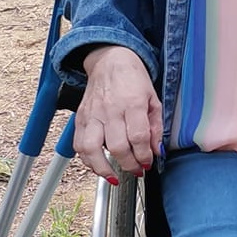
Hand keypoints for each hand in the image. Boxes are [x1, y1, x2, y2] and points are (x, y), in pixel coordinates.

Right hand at [74, 46, 161, 180]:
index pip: (138, 137)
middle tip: (136, 170)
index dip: (144, 155)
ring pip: (92, 148)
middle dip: (129, 165)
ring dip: (103, 168)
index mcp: (132, 103)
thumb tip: (157, 150)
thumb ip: (156, 126)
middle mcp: (110, 109)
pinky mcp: (80, 118)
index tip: (148, 162)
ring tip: (114, 176)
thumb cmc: (133, 78)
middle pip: (117, 146)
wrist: (110, 60)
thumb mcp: (153, 98)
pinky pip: (79, 144)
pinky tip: (98, 165)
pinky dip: (87, 160)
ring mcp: (93, 114)